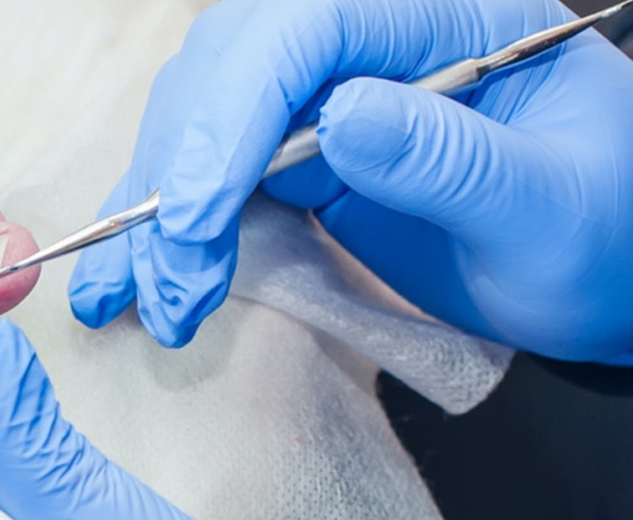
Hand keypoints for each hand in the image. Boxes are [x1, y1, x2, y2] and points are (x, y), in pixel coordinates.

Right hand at [68, 0, 632, 361]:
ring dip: (157, 209)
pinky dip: (158, 226)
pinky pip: (206, 172)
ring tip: (147, 298)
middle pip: (230, 65)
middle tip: (175, 281)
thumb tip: (341, 117)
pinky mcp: (296, 152)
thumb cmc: (601, 236)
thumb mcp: (551, 210)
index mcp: (444, 18)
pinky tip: (126, 280)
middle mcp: (369, 42)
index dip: (236, 112)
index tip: (200, 216)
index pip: (306, 26)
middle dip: (183, 172)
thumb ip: (456, 160)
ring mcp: (325, 95)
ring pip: (198, 115)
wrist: (600, 274)